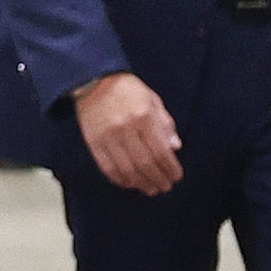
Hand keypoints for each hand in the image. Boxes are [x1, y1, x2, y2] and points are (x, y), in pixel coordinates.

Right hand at [74, 71, 183, 196]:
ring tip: (150, 189)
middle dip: (157, 179)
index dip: (170, 168)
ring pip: (127, 170)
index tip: (176, 177)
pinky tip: (130, 183)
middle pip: (145, 164)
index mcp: (144, 116)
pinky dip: (121, 179)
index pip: (160, 151)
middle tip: (165, 187)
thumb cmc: (128, 91)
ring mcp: (108, 137)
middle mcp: (126, 128)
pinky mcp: (94, 143)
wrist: (95, 81)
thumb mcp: (153, 101)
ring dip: (141, 183)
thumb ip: (165, 124)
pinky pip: (108, 168)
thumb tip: (175, 147)